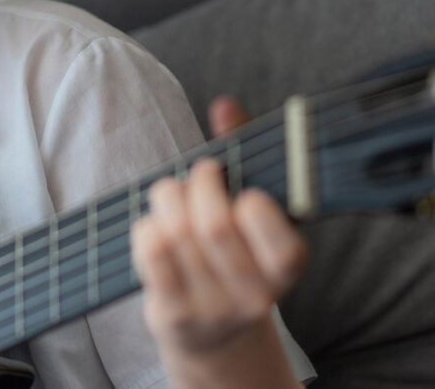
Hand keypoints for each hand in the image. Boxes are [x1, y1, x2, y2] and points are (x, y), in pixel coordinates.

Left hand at [130, 96, 306, 387]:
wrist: (212, 330)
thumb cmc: (232, 249)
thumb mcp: (250, 206)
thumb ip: (244, 150)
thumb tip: (224, 105)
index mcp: (287, 268)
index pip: (283, 248)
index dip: (257, 211)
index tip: (244, 192)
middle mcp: (256, 298)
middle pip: (215, 227)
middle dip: (200, 183)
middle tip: (200, 174)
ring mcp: (212, 310)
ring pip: (176, 234)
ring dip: (168, 198)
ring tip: (174, 195)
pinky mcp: (174, 316)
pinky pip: (151, 253)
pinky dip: (147, 225)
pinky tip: (156, 224)